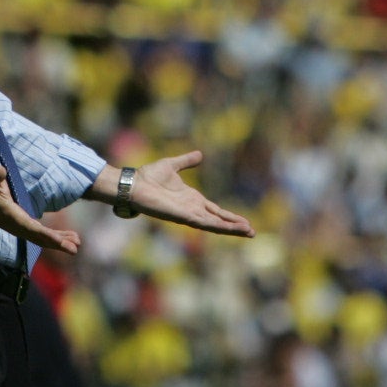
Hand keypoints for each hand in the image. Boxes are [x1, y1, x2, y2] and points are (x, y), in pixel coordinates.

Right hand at [0, 165, 81, 254]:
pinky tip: (67, 236)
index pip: (33, 230)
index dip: (49, 237)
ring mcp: (19, 225)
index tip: (63, 243)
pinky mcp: (21, 222)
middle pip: (40, 238)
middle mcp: (16, 225)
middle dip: (57, 243)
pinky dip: (54, 235)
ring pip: (41, 237)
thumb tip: (0, 170)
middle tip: (75, 248)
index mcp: (11, 217)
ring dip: (59, 240)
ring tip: (76, 243)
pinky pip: (40, 232)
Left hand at [115, 151, 254, 237]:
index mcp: (192, 199)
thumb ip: (186, 161)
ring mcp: (188, 214)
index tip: (244, 221)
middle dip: (235, 226)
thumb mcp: (172, 165)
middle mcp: (192, 209)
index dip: (229, 216)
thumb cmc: (149, 176)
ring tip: (249, 232)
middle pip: (218, 220)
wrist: (134, 184)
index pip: (215, 211)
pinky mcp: (183, 216)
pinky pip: (205, 223)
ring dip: (232, 228)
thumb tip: (199, 155)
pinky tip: (231, 229)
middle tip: (252, 231)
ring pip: (215, 224)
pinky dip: (219, 226)